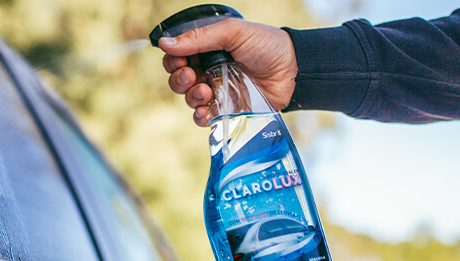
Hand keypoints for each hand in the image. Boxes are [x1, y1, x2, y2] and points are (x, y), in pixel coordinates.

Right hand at [158, 18, 296, 126]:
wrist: (294, 69)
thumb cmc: (266, 45)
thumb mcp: (232, 32)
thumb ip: (198, 38)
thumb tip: (165, 43)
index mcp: (206, 50)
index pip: (177, 58)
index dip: (173, 62)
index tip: (180, 62)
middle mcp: (208, 70)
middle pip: (178, 79)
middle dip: (179, 80)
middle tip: (191, 76)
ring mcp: (217, 91)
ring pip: (189, 99)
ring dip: (190, 96)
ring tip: (205, 91)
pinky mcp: (227, 109)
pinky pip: (204, 117)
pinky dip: (199, 116)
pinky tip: (205, 111)